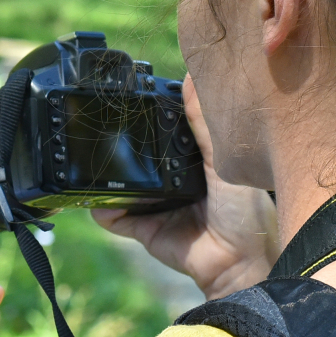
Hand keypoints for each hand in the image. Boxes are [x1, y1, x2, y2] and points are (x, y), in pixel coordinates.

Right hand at [92, 75, 278, 299]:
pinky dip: (101, 207)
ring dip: (106, 175)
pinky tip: (93, 196)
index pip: (163, 134)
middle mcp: (172, 181)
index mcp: (192, 160)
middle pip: (139, 158)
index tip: (132, 98)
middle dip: (122, 145)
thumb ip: (203, 122)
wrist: (241, 260)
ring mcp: (156, 206)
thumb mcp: (222, 158)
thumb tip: (192, 75)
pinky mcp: (144, 229)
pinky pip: (115, 217)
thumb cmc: (245, 210)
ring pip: (122, 186)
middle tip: (103, 124)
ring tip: (90, 156)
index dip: (149, 119)